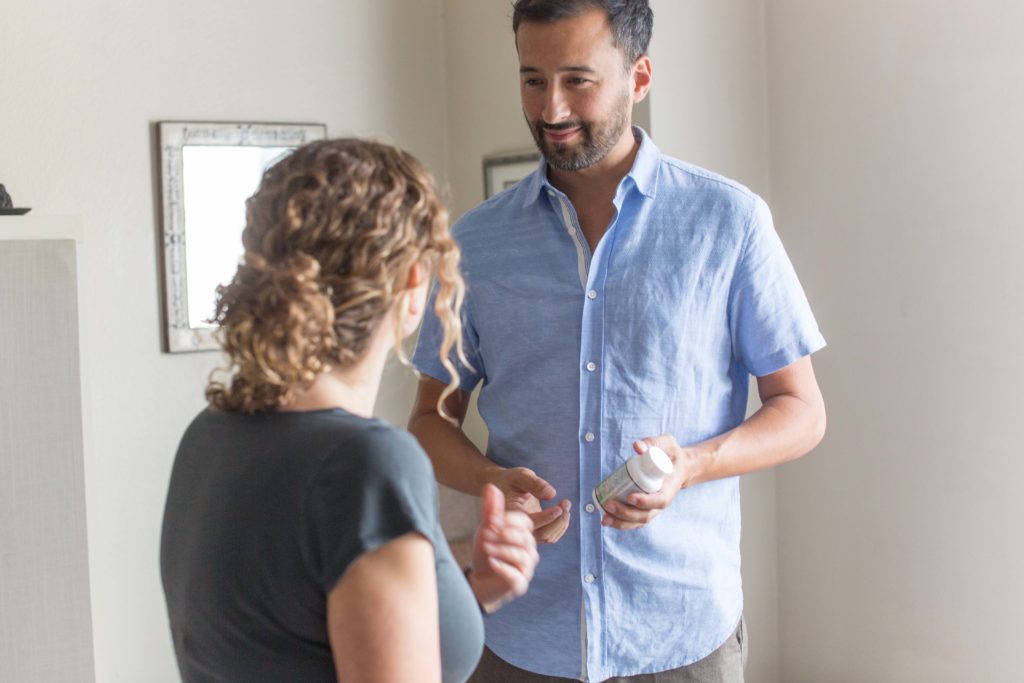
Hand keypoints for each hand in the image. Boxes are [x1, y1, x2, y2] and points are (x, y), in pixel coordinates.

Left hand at [468, 484, 538, 613]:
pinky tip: (491, 562)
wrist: (478, 578)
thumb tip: (490, 486)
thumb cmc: (487, 550)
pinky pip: (516, 576)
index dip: (510, 520)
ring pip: (521, 556)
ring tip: (487, 547)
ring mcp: (526, 568)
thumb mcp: (486, 528)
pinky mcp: (519, 584)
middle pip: (525, 538)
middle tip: (487, 532)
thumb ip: (490, 508)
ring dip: (503, 550)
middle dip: (505, 534)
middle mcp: (529, 550)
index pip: (526, 522)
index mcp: (524, 534)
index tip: (493, 519)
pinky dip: (503, 568)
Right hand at [488, 466, 570, 543]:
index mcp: (509, 516)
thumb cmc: (510, 480)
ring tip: (566, 504)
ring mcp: (524, 534)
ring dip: (562, 523)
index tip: (560, 507)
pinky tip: (562, 511)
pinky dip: (560, 526)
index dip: (548, 517)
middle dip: (559, 520)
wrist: (501, 488)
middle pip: (543, 534)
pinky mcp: (532, 534)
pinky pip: (549, 537)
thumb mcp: (520, 476)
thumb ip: (534, 483)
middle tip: (566, 502)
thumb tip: (552, 494)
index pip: (531, 523)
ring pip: (548, 537)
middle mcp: (515, 530)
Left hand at [600, 437, 694, 530]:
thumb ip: (652, 443)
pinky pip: (635, 521)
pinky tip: (607, 520)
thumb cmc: (670, 453)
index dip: (646, 502)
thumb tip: (637, 447)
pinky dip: (621, 523)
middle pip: (646, 515)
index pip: (660, 500)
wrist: (677, 465)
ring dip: (621, 522)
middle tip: (609, 504)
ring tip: (604, 518)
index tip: (630, 497)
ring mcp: (654, 507)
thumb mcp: (665, 443)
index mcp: (670, 487)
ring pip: (639, 521)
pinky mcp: (645, 509)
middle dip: (626, 513)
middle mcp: (662, 501)